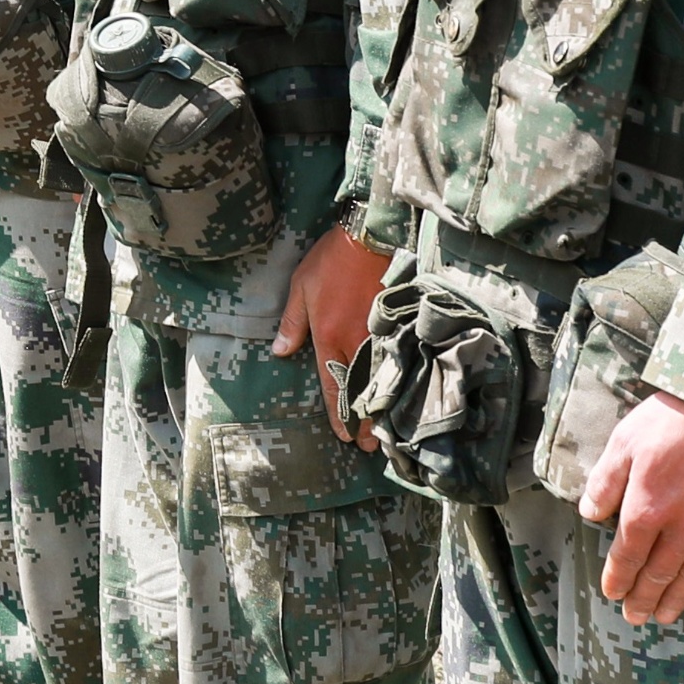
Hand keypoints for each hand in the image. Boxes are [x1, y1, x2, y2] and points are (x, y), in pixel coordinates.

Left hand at [273, 222, 389, 443]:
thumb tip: (279, 353)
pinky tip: (404, 399)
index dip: (338, 414)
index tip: (343, 436)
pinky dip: (399, 383)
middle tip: (369, 447)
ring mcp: (380, 335)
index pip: (333, 385)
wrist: (368, 237)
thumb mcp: (300, 288)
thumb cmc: (330, 261)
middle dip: (365, 422)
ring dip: (383, 409)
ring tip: (388, 434)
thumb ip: (292, 324)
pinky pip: (398, 361)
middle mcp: (355, 341)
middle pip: (361, 391)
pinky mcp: (398, 325)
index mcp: (328, 335)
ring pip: (382, 381)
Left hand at [582, 392, 683, 623]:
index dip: (618, 578)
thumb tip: (590, 513)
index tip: (612, 592)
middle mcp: (681, 528)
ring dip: (674, 600)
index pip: (627, 555)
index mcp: (647, 508)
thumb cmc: (677, 420)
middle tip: (635, 616)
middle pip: (658, 574)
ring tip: (664, 616)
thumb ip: (606, 481)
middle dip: (643, 599)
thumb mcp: (625, 441)